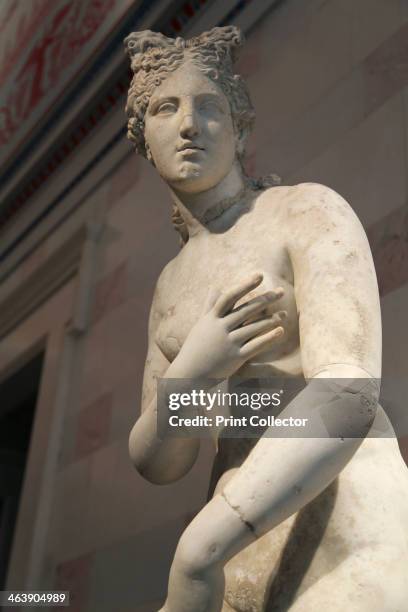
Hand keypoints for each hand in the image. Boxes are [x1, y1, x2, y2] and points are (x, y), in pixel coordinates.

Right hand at [169, 273, 285, 378]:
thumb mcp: (201, 324)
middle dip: (265, 299)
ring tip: (285, 314)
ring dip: (271, 320)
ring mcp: (228, 343)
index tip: (259, 275)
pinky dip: (268, 338)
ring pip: (253, 328)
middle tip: (281, 291)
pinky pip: (255, 346)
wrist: (189, 373)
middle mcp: (221, 328)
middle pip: (246, 310)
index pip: (230, 297)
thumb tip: (215, 287)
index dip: (245, 285)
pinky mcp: (235, 357)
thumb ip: (210, 305)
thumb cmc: (196, 347)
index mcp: (212, 318)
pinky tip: (280, 331)